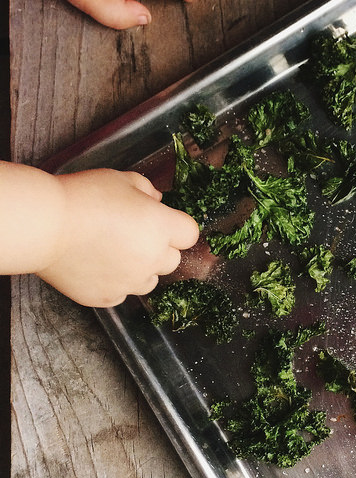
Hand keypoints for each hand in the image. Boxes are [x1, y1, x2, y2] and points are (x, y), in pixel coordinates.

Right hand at [37, 169, 198, 306]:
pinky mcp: (108, 297)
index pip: (189, 234)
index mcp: (161, 227)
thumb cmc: (83, 197)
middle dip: (159, 249)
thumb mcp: (122, 179)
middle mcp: (152, 258)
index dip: (178, 228)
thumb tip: (157, 200)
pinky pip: (123, 294)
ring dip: (141, 269)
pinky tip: (99, 267)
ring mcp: (131, 282)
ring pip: (150, 280)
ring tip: (115, 253)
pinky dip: (116, 283)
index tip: (164, 223)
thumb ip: (147, 190)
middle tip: (134, 235)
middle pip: (172, 260)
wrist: (44, 226)